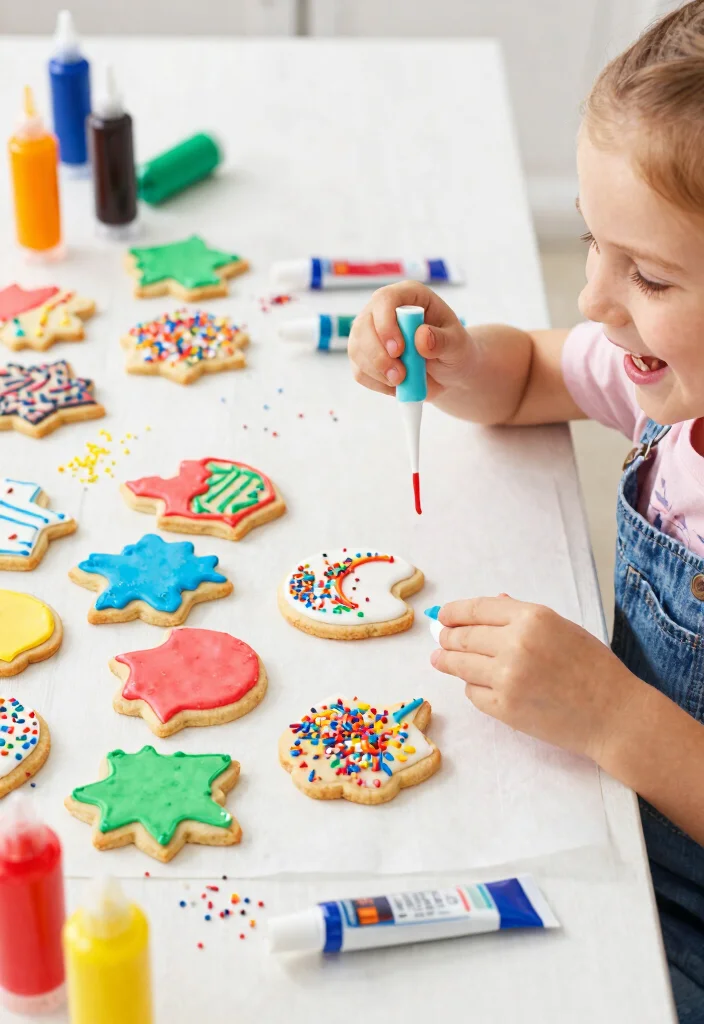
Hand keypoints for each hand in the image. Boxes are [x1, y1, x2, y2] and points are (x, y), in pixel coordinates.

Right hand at [348, 281, 474, 399]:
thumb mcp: (457, 345)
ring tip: (401, 382)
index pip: (385, 299)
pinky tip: (395, 386)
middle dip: (378, 355)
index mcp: (409, 296)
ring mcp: (370, 332)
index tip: (398, 350)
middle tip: (400, 376)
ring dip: (376, 371)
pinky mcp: (364, 356)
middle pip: (363, 325)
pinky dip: (375, 383)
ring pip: (356, 349)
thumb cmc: (454, 350)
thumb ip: (443, 341)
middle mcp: (383, 310)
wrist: (448, 371)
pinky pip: (359, 370)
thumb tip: (421, 337)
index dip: (386, 324)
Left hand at [430, 596, 641, 762]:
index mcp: (532, 617)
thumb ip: (522, 616)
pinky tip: (477, 683)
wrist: (614, 714)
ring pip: (460, 665)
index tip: (443, 616)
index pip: (476, 609)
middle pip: (463, 636)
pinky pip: (473, 693)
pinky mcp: (504, 708)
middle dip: (447, 637)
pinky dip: (472, 687)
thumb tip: (490, 604)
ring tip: (440, 659)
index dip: (454, 612)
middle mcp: (515, 644)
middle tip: (441, 640)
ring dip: (447, 661)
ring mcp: (507, 678)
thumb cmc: (593, 668)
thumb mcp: (561, 627)